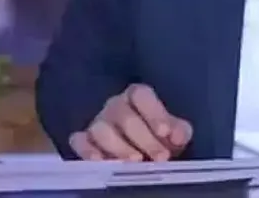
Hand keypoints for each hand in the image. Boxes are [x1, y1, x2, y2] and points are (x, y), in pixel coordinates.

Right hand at [69, 84, 192, 161]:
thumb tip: (178, 136)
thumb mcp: (173, 132)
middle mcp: (115, 105)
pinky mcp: (83, 140)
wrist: (140, 151)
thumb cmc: (157, 136)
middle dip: (144, 138)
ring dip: (120, 147)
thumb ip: (178, 130)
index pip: (141, 95)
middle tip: (160, 158)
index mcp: (136, 96)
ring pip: (102, 129)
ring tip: (136, 162)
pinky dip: (88, 151)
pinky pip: (80, 142)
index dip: (154, 112)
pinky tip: (102, 162)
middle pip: (125, 116)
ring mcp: (97, 122)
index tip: (166, 133)